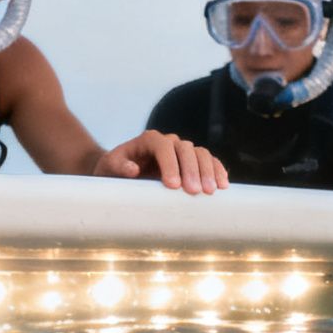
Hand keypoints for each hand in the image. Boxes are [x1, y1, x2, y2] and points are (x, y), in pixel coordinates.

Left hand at [93, 130, 228, 194]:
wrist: (121, 174)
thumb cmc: (113, 171)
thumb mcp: (109, 168)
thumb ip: (118, 167)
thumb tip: (133, 170)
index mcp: (149, 139)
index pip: (163, 146)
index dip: (170, 164)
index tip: (173, 186)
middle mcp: (168, 142)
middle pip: (186, 149)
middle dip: (192, 170)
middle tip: (195, 192)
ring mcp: (181, 150)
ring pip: (200, 153)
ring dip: (207, 171)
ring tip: (211, 191)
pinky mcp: (191, 162)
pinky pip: (209, 161)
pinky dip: (217, 170)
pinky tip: (222, 184)